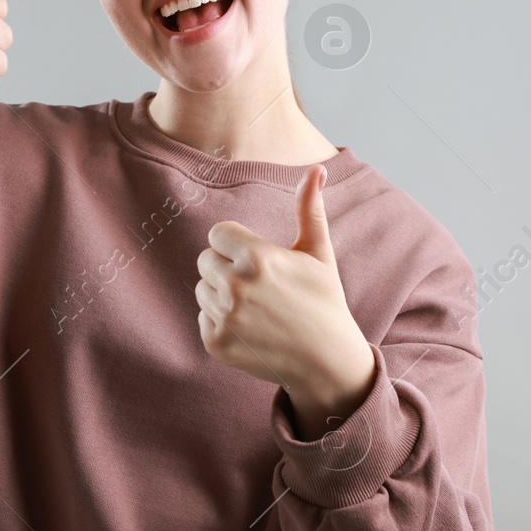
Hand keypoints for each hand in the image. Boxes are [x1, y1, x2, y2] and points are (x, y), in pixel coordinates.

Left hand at [194, 164, 377, 437]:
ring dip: (222, 295)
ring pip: (202, 289)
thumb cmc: (324, 301)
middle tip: (260, 286)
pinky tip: (250, 328)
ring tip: (256, 308)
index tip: (258, 260)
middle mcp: (236, 287)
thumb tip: (316, 168)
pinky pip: (203, 318)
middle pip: (206, 260)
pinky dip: (221, 323)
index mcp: (257, 258)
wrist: (327, 361)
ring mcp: (224, 318)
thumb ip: (309, 208)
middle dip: (227, 268)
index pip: (217, 234)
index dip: (237, 245)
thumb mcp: (319, 253)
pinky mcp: (215, 343)